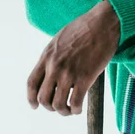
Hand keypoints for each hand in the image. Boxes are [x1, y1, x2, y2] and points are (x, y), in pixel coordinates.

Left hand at [27, 0, 119, 115]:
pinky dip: (76, 109)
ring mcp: (69, 73)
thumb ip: (54, 56)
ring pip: (58, 105)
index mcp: (47, 55)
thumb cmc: (85, 27)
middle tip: (60, 106)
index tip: (35, 106)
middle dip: (49, 107)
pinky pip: (75, 103)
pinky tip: (80, 107)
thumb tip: (53, 71)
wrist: (103, 22)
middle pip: (43, 98)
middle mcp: (54, 66)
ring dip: (63, 111)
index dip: (31, 98)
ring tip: (71, 109)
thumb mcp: (61, 39)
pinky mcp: (85, 78)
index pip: (31, 83)